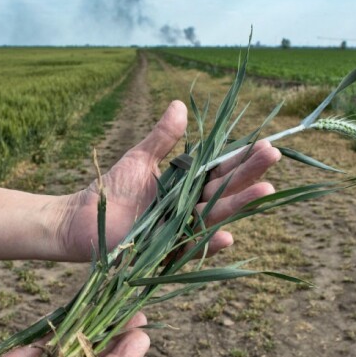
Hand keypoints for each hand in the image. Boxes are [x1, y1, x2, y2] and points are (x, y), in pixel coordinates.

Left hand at [57, 100, 280, 260]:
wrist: (81, 218)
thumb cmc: (111, 189)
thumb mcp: (140, 158)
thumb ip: (162, 137)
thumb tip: (180, 104)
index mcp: (187, 186)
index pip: (221, 170)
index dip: (242, 158)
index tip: (266, 144)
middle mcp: (190, 208)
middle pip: (226, 191)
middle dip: (250, 174)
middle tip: (274, 156)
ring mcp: (181, 230)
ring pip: (216, 217)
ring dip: (241, 205)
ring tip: (266, 189)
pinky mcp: (167, 252)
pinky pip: (192, 248)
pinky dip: (210, 243)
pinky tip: (228, 234)